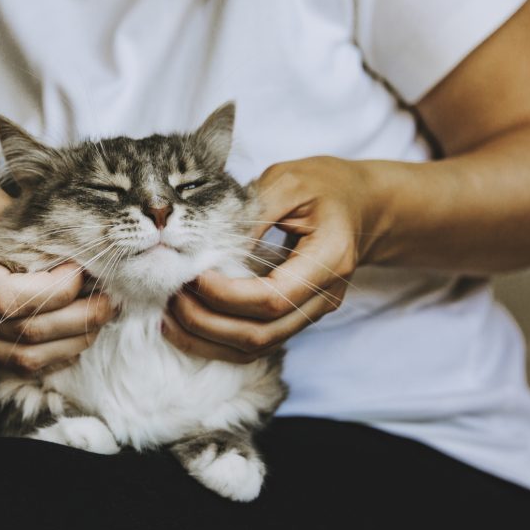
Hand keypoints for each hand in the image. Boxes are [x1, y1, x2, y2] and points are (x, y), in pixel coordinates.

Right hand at [0, 171, 114, 372]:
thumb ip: (4, 201)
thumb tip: (54, 217)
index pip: (5, 296)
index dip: (52, 289)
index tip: (82, 266)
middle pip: (22, 332)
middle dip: (77, 318)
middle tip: (111, 296)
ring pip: (22, 355)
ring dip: (71, 341)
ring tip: (103, 315)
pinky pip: (14, 361)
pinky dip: (53, 353)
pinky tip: (79, 333)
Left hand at [162, 157, 375, 362]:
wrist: (361, 205)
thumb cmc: (324, 186)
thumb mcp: (287, 181)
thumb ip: (251, 212)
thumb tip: (210, 248)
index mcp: (329, 259)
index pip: (271, 298)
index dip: (225, 295)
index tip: (191, 275)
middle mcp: (325, 297)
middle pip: (260, 334)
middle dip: (207, 323)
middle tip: (171, 297)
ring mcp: (312, 313)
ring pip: (255, 348)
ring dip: (206, 339)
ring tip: (168, 315)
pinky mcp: (297, 318)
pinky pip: (255, 343)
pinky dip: (217, 340)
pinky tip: (185, 324)